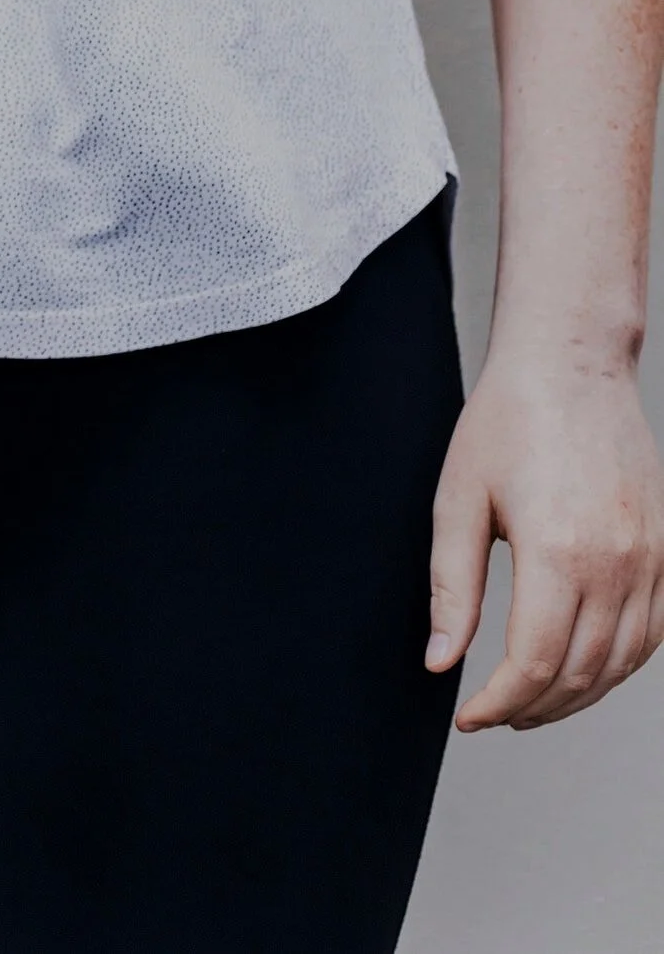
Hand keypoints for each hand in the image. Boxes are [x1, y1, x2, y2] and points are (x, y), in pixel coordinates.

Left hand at [428, 347, 663, 727]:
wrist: (573, 368)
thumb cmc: (506, 424)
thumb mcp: (457, 501)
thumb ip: (451, 587)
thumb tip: (441, 661)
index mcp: (559, 554)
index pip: (534, 664)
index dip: (497, 703)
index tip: (466, 716)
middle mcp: (618, 566)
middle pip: (580, 673)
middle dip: (532, 709)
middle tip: (491, 715)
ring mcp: (652, 561)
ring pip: (622, 663)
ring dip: (575, 696)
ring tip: (529, 704)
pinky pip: (651, 634)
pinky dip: (616, 666)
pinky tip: (579, 669)